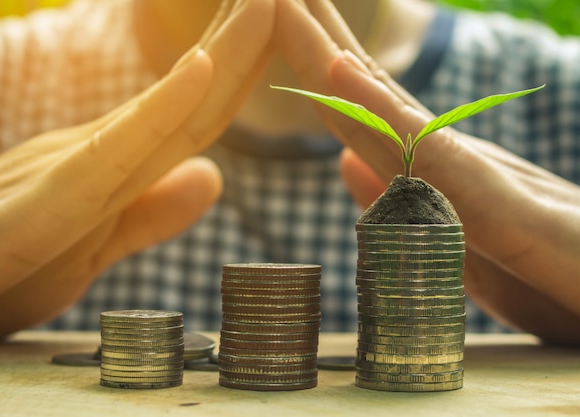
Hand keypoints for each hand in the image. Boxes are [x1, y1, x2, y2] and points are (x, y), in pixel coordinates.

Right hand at [0, 0, 274, 341]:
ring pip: (168, 109)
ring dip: (226, 50)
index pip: (197, 116)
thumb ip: (149, 213)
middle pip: (194, 98)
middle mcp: (99, 150)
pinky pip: (115, 148)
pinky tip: (201, 67)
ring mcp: (72, 165)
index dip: (245, 72)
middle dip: (247, 41)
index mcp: (113, 164)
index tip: (284, 28)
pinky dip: (162, 107)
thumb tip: (216, 176)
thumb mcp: (87, 250)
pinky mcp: (46, 198)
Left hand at [276, 0, 579, 343]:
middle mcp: (450, 161)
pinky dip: (381, 110)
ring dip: (326, 50)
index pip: (359, 112)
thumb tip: (344, 162)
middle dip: (313, 35)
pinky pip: (432, 152)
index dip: (313, 65)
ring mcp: (476, 179)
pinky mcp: (509, 213)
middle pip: (366, 93)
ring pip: (383, 108)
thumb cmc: (563, 288)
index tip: (275, 18)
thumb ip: (405, 206)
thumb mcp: (466, 255)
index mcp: (435, 174)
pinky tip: (339, 70)